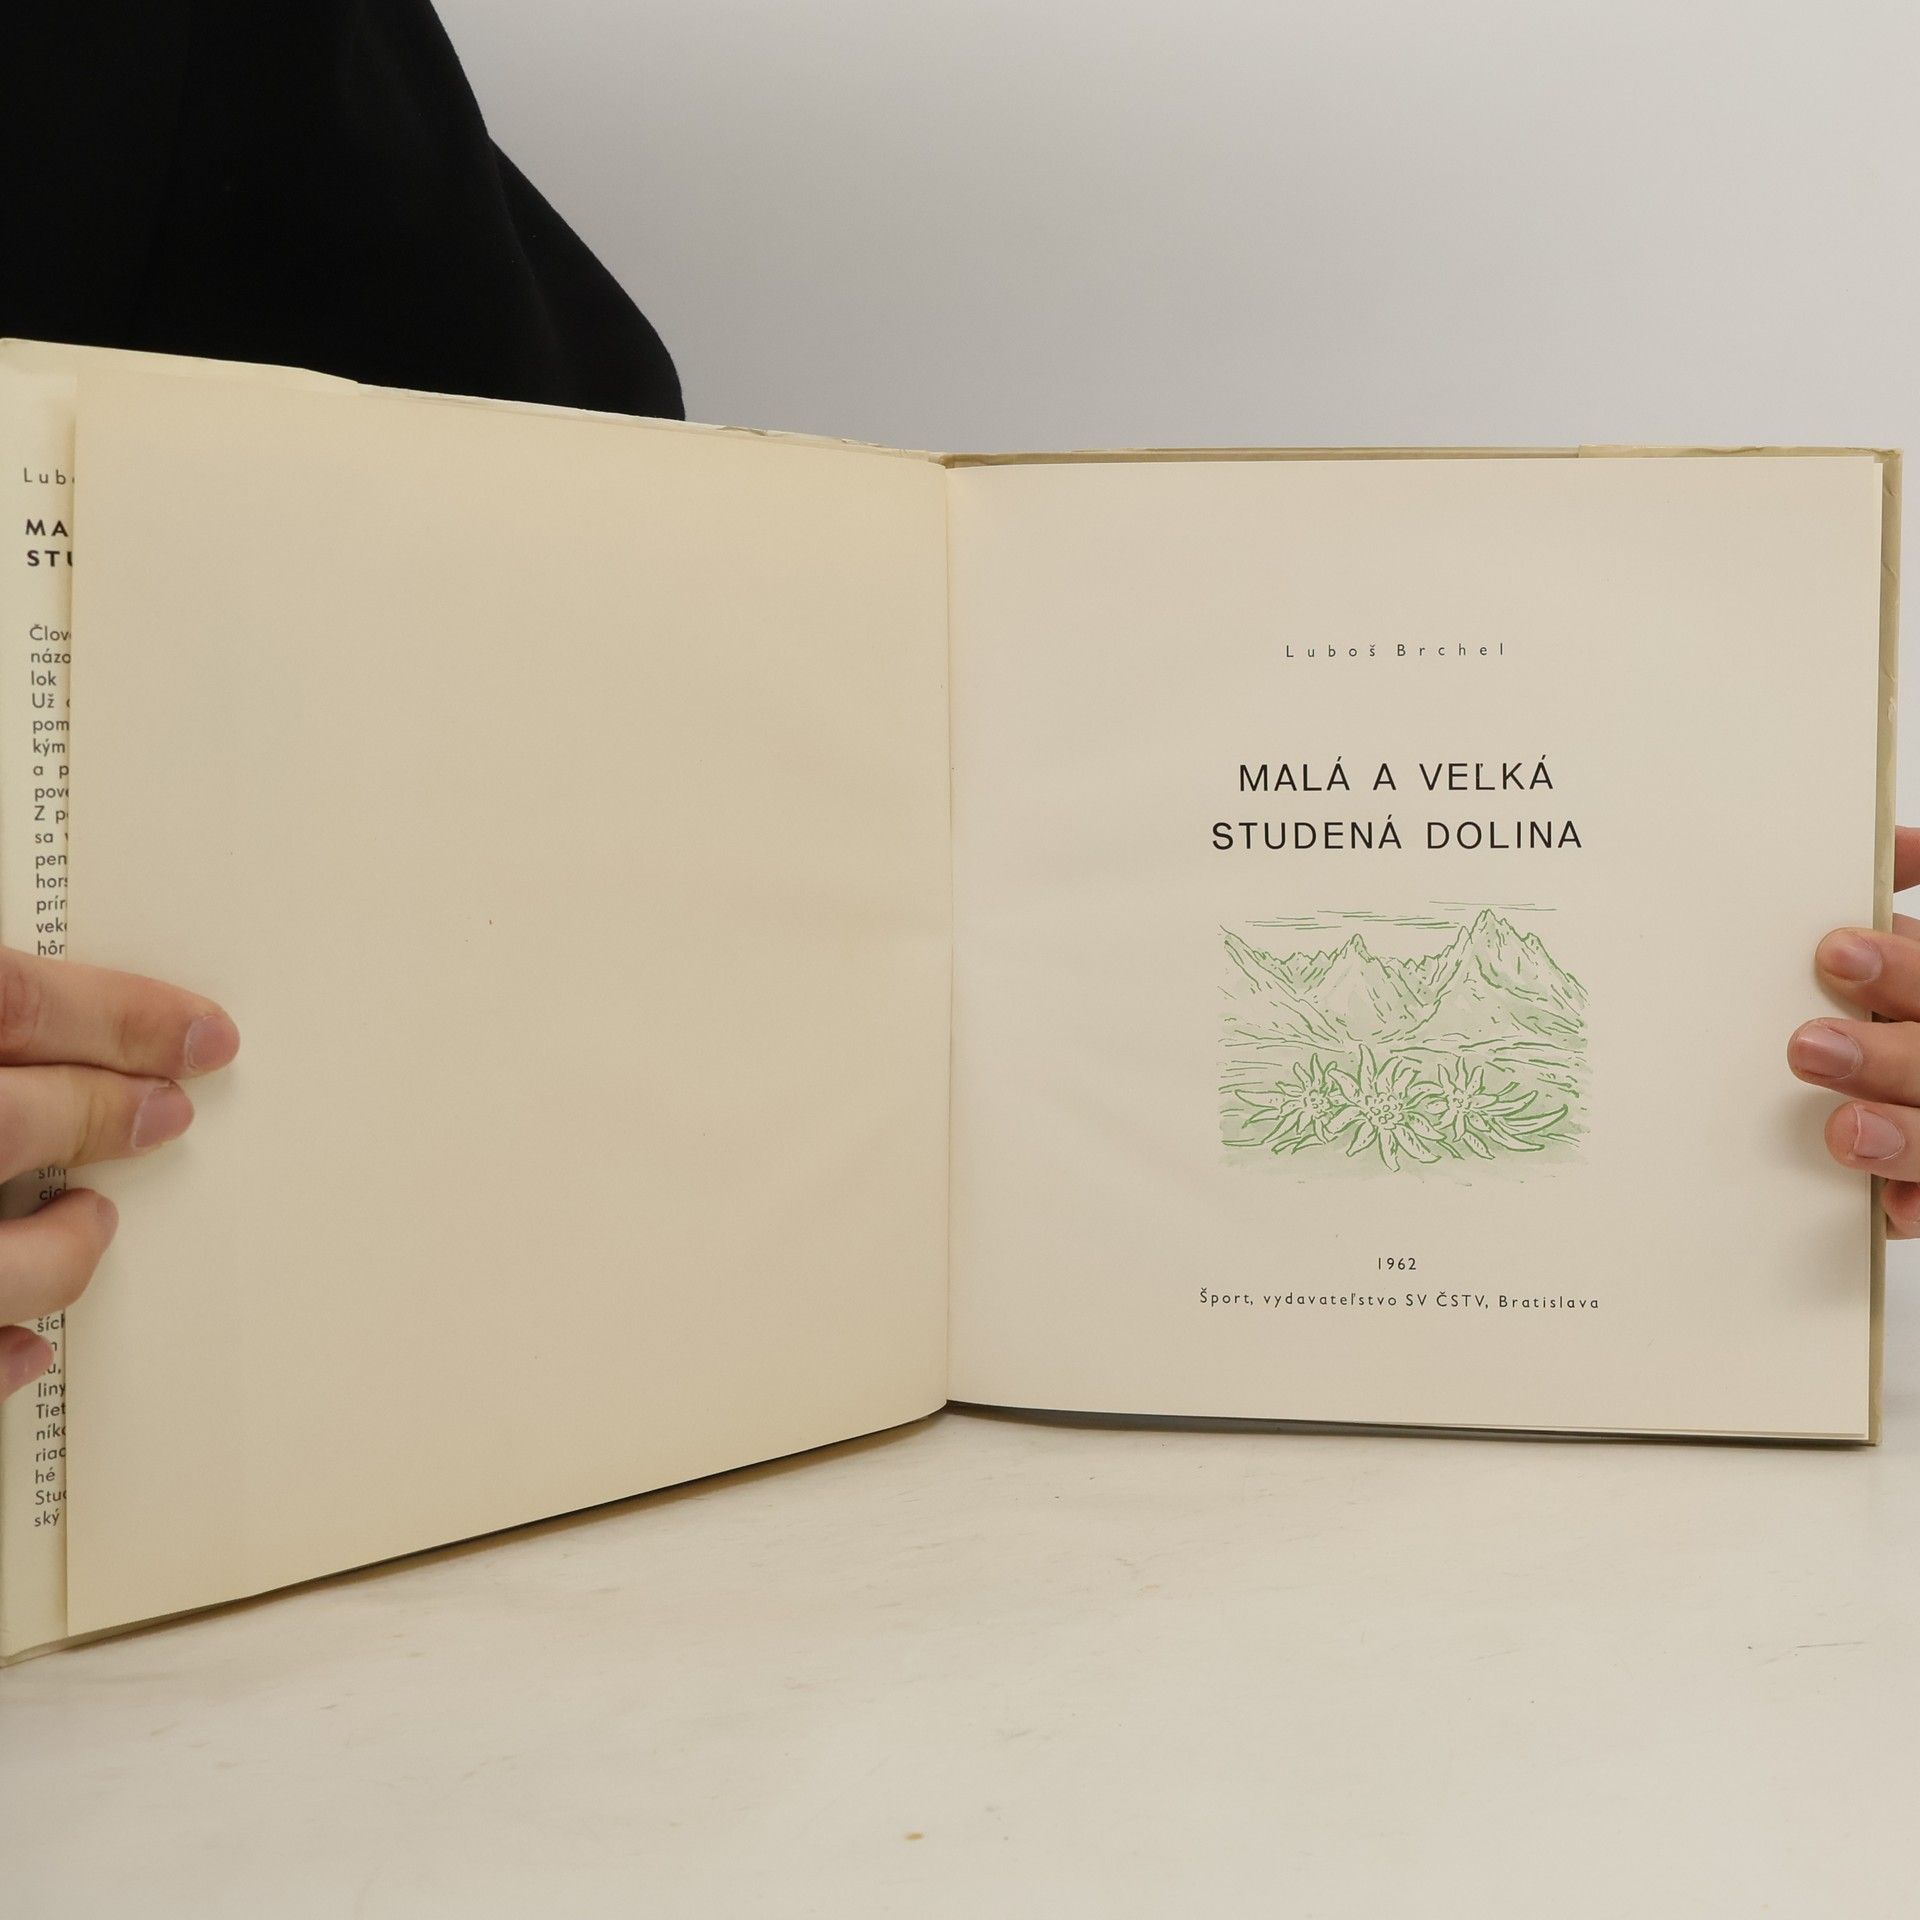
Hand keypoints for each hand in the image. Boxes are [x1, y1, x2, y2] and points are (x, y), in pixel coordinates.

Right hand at [0, 949, 237, 1398]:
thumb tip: (52, 1015)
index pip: (16, 1005)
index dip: (121, 1016)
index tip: (204, 1037)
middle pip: (19, 1117)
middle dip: (106, 1112)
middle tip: (168, 1114)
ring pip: (3, 1258)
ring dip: (62, 1247)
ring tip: (91, 1226)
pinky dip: (1, 1354)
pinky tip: (30, 1345)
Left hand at [1789, 825, 1919, 1236]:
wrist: (1903, 1080)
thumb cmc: (1899, 1010)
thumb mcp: (1906, 958)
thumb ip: (1898, 900)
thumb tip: (1892, 839)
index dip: (1901, 966)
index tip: (1833, 952)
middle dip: (1886, 1056)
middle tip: (1808, 1047)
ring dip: (1905, 1136)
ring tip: (1843, 1130)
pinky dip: (1918, 1203)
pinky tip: (1890, 1209)